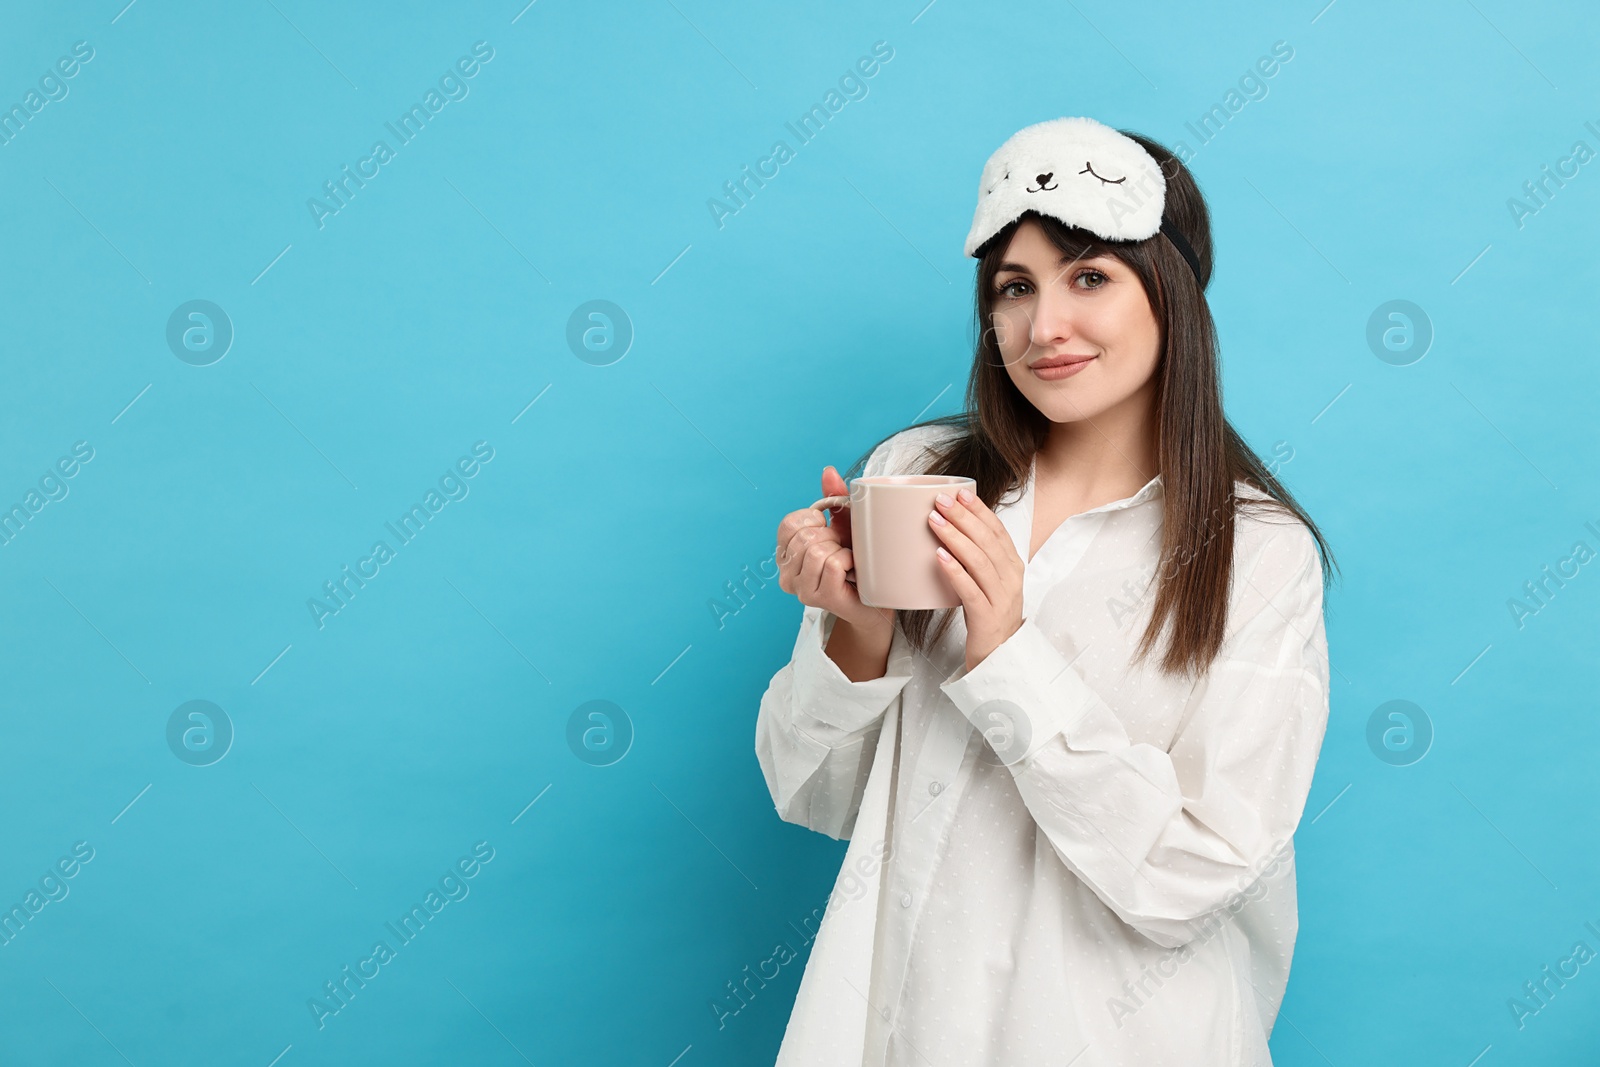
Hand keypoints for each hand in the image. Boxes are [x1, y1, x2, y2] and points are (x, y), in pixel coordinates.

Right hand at [775, 465, 893, 634]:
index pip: (788, 524)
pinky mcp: (822, 599)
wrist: (876, 600)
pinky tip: (853, 571)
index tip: (828, 530)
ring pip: (817, 551)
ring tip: (847, 562)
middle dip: (831, 536)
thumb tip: (829, 471)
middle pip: (804, 537)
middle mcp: (787, 576)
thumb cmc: (858, 562)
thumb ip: (834, 498)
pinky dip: (849, 561)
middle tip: (842, 550)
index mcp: (786, 555)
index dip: (813, 520)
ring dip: (840, 550)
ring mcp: (803, 590)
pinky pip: (833, 564)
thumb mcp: (845, 524)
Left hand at [928, 486, 1024, 672]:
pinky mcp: (987, 617)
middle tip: (940, 501)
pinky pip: (970, 590)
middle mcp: (1011, 578)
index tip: (960, 492)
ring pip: (979, 561)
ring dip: (955, 537)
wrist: (1000, 656)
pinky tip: (940, 556)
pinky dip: (955, 571)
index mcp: (1012, 566)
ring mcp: (1001, 597)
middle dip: (963, 517)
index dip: (979, 509)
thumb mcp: (988, 581)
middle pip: (987, 541)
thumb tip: (951, 527)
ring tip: (935, 521)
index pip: (997, 530)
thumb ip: (977, 557)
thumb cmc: (988, 614)